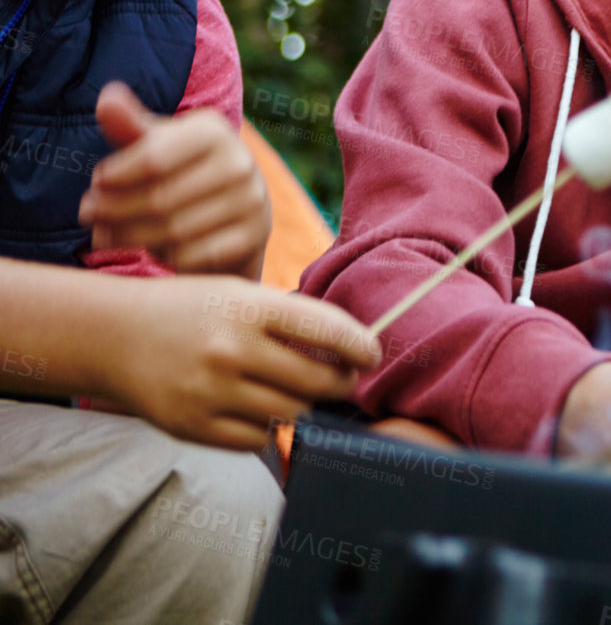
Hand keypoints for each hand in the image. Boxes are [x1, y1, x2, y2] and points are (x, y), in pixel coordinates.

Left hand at [79, 81, 270, 276]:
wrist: (237, 206)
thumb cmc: (182, 168)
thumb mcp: (157, 142)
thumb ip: (129, 124)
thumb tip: (108, 97)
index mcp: (214, 131)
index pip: (152, 159)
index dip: (115, 176)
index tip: (96, 184)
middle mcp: (240, 163)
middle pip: (159, 199)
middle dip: (114, 210)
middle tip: (89, 215)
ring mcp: (251, 202)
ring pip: (174, 231)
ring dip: (130, 237)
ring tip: (105, 235)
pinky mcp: (253, 236)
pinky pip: (194, 255)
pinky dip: (165, 257)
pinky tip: (148, 249)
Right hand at [100, 276, 380, 449]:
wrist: (112, 336)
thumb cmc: (191, 311)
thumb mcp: (239, 296)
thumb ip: (291, 320)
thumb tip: (352, 348)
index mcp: (249, 308)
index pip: (327, 330)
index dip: (361, 346)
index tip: (372, 354)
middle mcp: (231, 350)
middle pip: (316, 382)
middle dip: (340, 383)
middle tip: (341, 379)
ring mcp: (210, 391)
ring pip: (291, 414)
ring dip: (302, 406)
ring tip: (294, 390)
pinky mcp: (192, 426)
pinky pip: (255, 439)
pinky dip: (264, 428)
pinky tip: (255, 408)